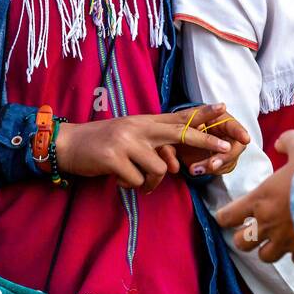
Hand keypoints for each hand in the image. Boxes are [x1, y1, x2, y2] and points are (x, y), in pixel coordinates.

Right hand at [54, 105, 233, 191]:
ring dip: (151, 182)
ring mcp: (126, 141)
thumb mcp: (128, 135)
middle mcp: (138, 127)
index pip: (177, 116)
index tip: (224, 108)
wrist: (67, 145)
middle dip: (205, 142)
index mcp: (143, 121)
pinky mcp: (114, 158)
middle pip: (180, 134)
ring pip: (160, 169)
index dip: (201, 113)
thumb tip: (174, 166)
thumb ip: (151, 144)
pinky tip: (117, 179)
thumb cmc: (100, 144)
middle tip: (226, 148)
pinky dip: (130, 186)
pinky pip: (138, 181)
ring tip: (135, 180)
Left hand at [175, 103, 251, 177]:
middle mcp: (227, 134)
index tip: (245, 139)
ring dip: (213, 167)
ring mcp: (225, 149)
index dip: (241, 132)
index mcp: (221, 120)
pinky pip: (221, 169)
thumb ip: (203, 113)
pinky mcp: (220, 161)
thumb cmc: (182, 125)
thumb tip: (222, 106)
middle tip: (212, 165)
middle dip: (224, 157)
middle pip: (236, 148)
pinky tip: (198, 170)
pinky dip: (210, 171)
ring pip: (228, 161)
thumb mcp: (189, 117)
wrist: (174, 140)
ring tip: (195, 169)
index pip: (235, 126)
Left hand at [216, 129, 293, 265]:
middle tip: (253, 230)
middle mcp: (268, 225)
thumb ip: (289, 142)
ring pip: (265, 256)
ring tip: (277, 240)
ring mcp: (286, 242)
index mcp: (261, 200)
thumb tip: (280, 143)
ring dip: (268, 249)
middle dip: (244, 238)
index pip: (227, 216)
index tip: (229, 215)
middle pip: (241, 243)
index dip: (225, 217)